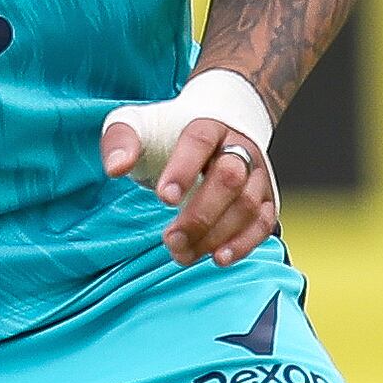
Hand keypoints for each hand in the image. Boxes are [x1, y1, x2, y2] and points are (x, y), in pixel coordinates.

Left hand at [100, 84, 278, 266]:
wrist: (215, 130)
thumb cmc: (168, 133)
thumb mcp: (138, 126)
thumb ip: (121, 141)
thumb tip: (116, 168)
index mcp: (209, 123)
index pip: (200, 141)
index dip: (183, 169)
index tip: (163, 198)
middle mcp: (240, 147)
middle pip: (230, 178)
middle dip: (200, 213)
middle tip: (169, 239)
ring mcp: (257, 175)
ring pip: (247, 205)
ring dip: (215, 235)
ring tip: (181, 253)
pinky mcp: (265, 199)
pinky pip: (263, 223)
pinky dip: (244, 244)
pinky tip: (217, 258)